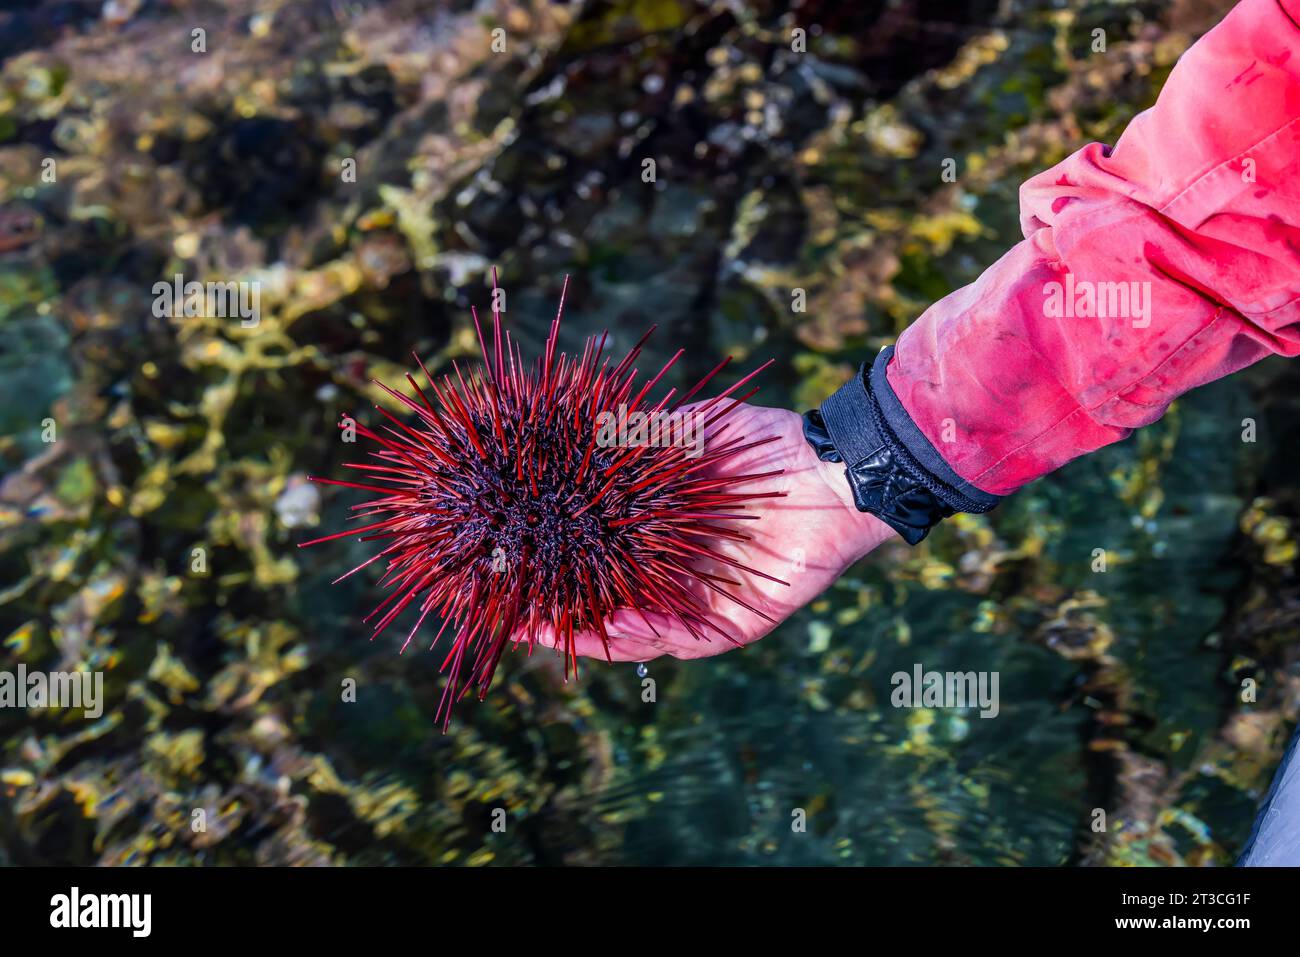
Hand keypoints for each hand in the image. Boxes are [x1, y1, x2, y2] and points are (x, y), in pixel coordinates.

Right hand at [513, 403, 896, 662]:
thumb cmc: (763, 445)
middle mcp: (677, 576)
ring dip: (591, 634)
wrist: (833, 469)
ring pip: (637, 634)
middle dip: (558, 616)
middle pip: (606, 607)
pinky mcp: (737, 626)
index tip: (511, 564)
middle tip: (511, 614)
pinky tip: (613, 624)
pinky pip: (684, 639)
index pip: (597, 561)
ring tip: (545, 629)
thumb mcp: (686, 431)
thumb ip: (636, 437)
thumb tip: (573, 427)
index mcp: (661, 537)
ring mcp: (705, 604)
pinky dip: (647, 635)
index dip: (556, 567)